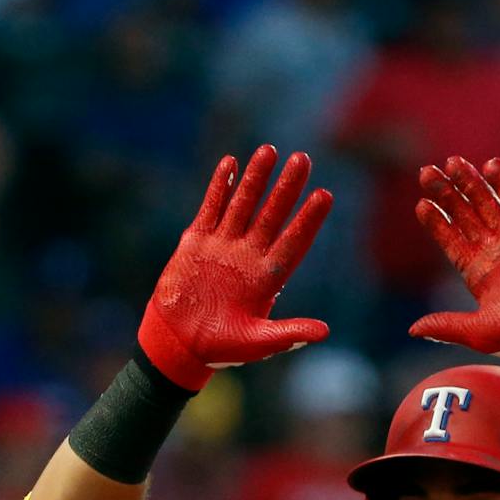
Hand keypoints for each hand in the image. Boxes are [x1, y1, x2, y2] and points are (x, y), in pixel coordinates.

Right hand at [139, 144, 333, 389]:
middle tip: (304, 159)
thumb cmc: (218, 348)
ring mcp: (222, 246)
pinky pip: (210, 208)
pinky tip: (230, 163)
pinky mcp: (196, 242)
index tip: (324, 196)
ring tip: (270, 150)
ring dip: (256, 179)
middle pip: (272, 215)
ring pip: (243, 204)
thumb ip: (287, 334)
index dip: (308, 219)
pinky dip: (219, 187)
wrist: (176, 344)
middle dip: (287, 188)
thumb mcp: (256, 343)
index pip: (293, 241)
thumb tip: (324, 332)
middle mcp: (248, 256)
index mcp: (267, 278)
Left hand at [408, 157, 499, 369]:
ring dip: (470, 183)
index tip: (420, 204)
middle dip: (447, 194)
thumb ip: (446, 326)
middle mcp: (495, 253)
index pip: (452, 241)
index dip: (437, 223)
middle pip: (465, 216)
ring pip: (488, 204)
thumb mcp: (477, 332)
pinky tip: (490, 165)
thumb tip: (413, 330)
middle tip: (426, 172)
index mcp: (479, 273)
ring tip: (452, 162)